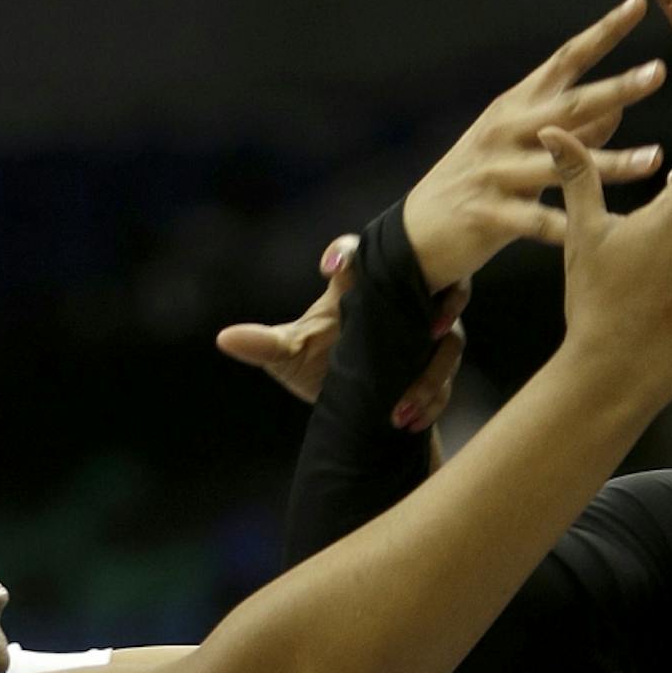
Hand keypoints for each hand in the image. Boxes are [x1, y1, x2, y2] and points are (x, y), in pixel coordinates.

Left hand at [216, 236, 469, 427]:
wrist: (357, 410)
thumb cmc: (320, 368)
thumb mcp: (289, 358)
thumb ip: (264, 345)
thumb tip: (224, 339)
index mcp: (355, 286)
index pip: (355, 253)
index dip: (346, 252)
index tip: (331, 267)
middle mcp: (397, 295)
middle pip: (424, 278)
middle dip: (434, 300)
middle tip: (427, 328)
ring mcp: (427, 323)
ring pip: (446, 334)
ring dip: (428, 373)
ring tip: (400, 408)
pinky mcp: (441, 357)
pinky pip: (447, 368)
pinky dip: (433, 395)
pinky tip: (408, 419)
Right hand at [402, 0, 667, 293]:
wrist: (419, 232)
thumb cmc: (483, 183)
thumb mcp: (520, 146)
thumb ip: (572, 129)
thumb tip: (621, 105)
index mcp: (516, 104)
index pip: (566, 59)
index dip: (602, 31)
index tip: (638, 3)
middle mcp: (505, 129)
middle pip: (569, 105)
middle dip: (616, 88)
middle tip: (657, 72)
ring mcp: (495, 171)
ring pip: (562, 164)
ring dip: (611, 163)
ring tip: (654, 160)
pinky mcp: (488, 215)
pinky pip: (539, 222)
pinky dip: (571, 227)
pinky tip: (606, 229)